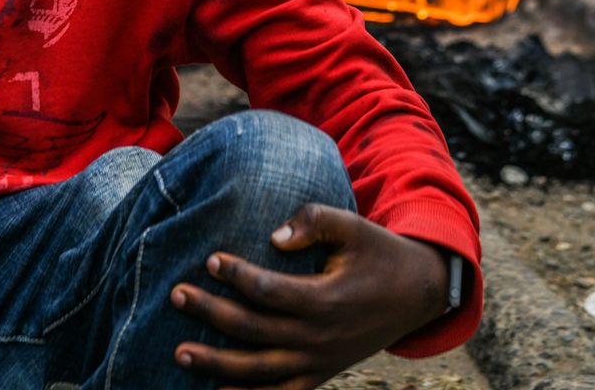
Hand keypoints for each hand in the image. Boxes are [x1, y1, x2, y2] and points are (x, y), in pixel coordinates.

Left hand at [169, 204, 453, 389]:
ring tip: (179, 352)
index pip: (268, 291)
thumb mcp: (353, 226)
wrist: (417, 294)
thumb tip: (273, 235)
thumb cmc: (378, 253)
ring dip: (216, 364)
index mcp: (326, 299)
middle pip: (253, 330)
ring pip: (259, 370)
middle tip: (176, 295)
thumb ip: (314, 221)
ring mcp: (319, 362)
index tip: (210, 260)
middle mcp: (319, 337)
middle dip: (210, 314)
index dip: (237, 276)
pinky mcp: (321, 375)